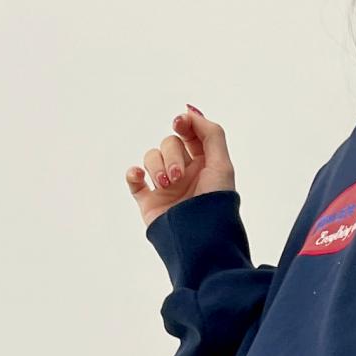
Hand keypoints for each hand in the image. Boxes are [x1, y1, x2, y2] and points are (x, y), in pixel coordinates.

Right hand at [125, 107, 236, 227]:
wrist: (200, 243)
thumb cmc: (216, 206)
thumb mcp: (222, 165)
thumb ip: (211, 134)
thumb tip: (189, 112)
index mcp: (203, 164)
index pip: (189, 133)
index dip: (184, 124)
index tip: (180, 124)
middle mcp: (184, 173)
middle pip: (169, 143)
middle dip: (172, 155)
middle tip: (179, 176)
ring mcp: (165, 187)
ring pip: (151, 157)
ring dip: (157, 166)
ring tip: (167, 185)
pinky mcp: (149, 201)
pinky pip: (134, 179)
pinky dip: (133, 174)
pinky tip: (140, 177)